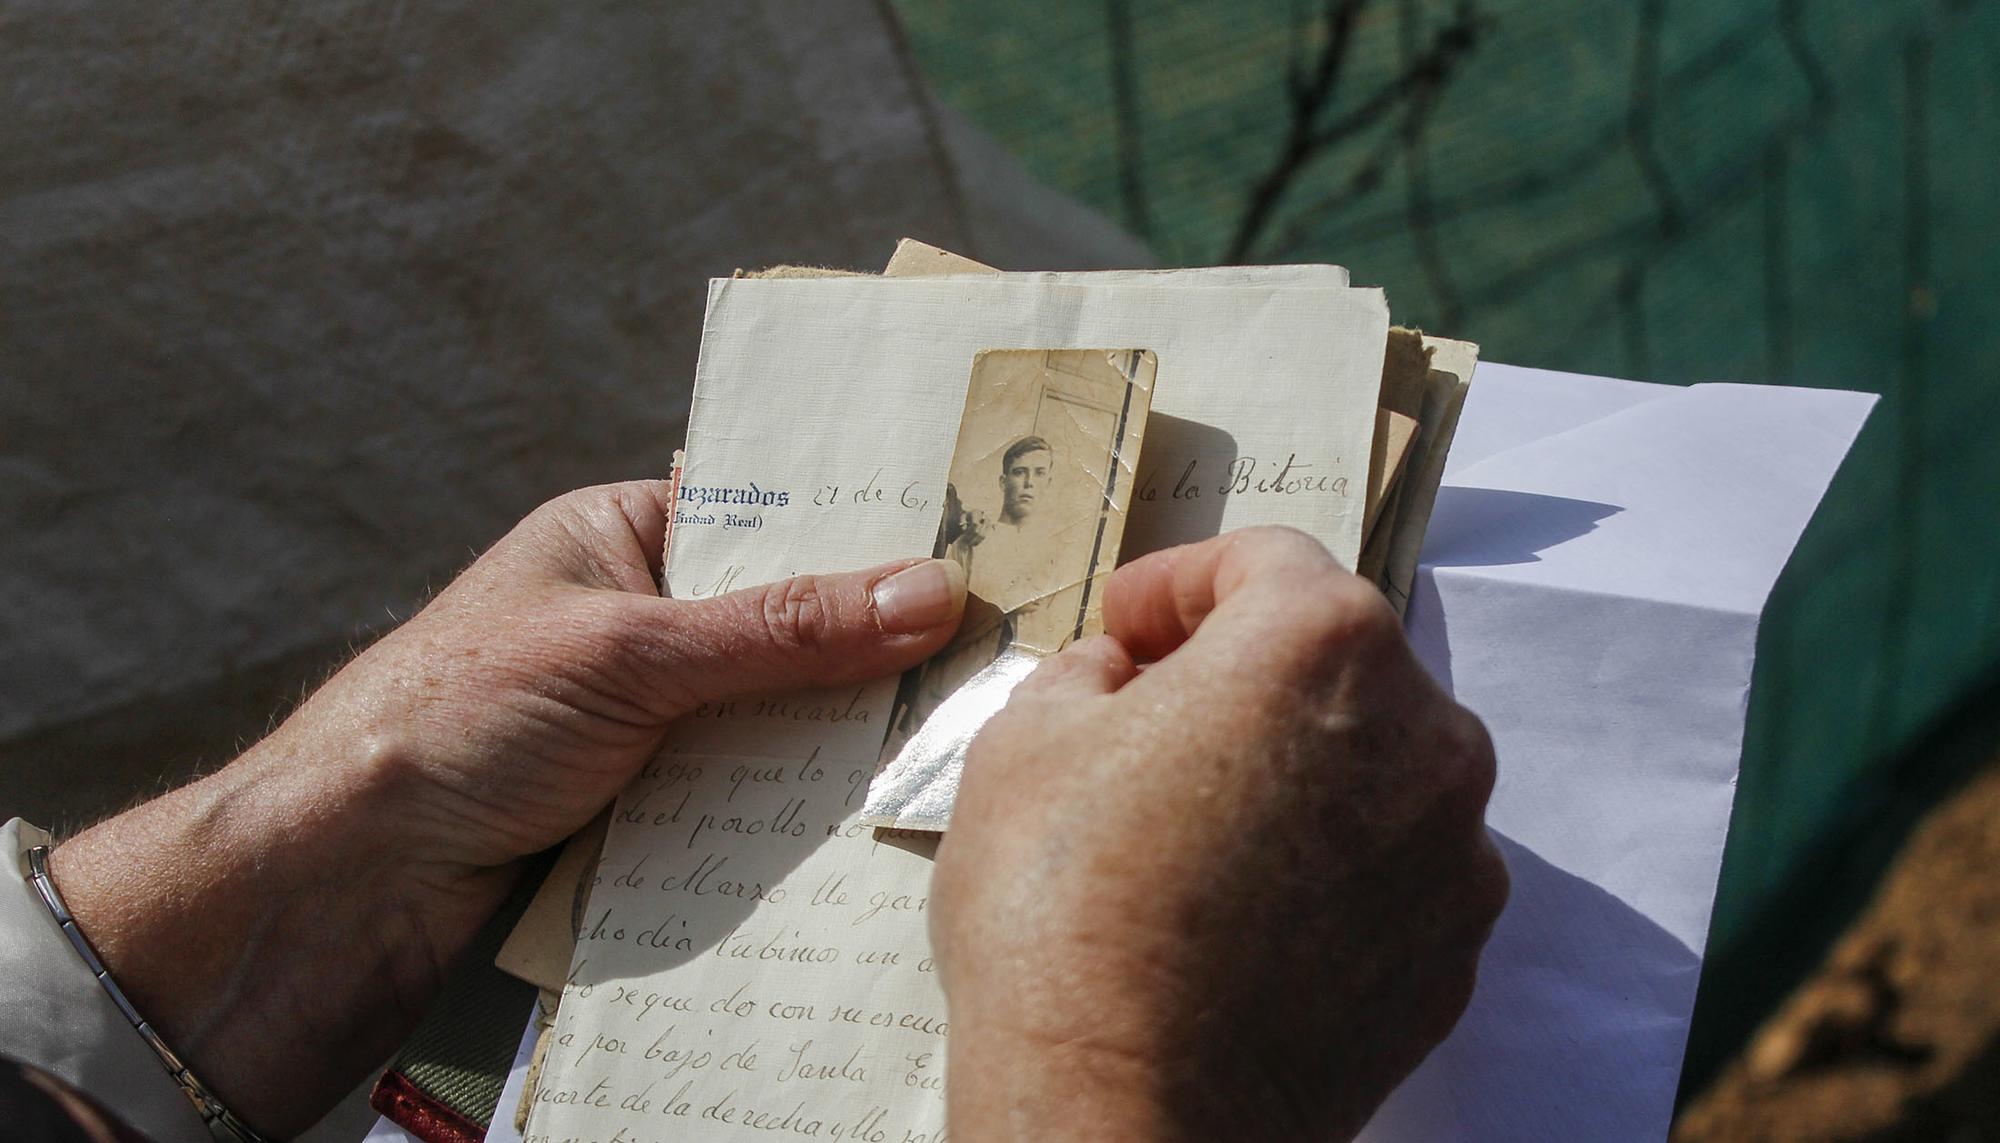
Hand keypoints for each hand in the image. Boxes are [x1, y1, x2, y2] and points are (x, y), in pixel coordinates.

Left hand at [49, 481, 965, 1133]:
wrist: (344, 884)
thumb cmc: (453, 719)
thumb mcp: (627, 652)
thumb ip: (779, 631)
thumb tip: (929, 592)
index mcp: (622, 537)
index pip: (766, 511)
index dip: (862, 521)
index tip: (975, 532)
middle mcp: (643, 621)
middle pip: (789, 621)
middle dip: (874, 641)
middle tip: (998, 640)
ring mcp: (651, 721)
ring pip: (779, 718)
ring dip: (844, 735)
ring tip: (963, 729)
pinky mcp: (653, 810)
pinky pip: (753, 799)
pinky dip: (802, 810)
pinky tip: (879, 813)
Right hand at [930, 526, 1506, 1141]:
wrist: (1127, 1113)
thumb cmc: (1065, 912)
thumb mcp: (1025, 739)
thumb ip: (1088, 672)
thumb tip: (1120, 675)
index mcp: (1321, 643)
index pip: (1261, 560)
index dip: (1175, 583)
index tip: (1124, 627)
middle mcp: (1423, 730)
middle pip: (1333, 660)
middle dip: (1243, 673)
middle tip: (1149, 719)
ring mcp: (1452, 850)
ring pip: (1373, 764)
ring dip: (1296, 768)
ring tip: (1195, 827)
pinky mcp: (1451, 952)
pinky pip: (1391, 868)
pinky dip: (1333, 864)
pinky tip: (1246, 907)